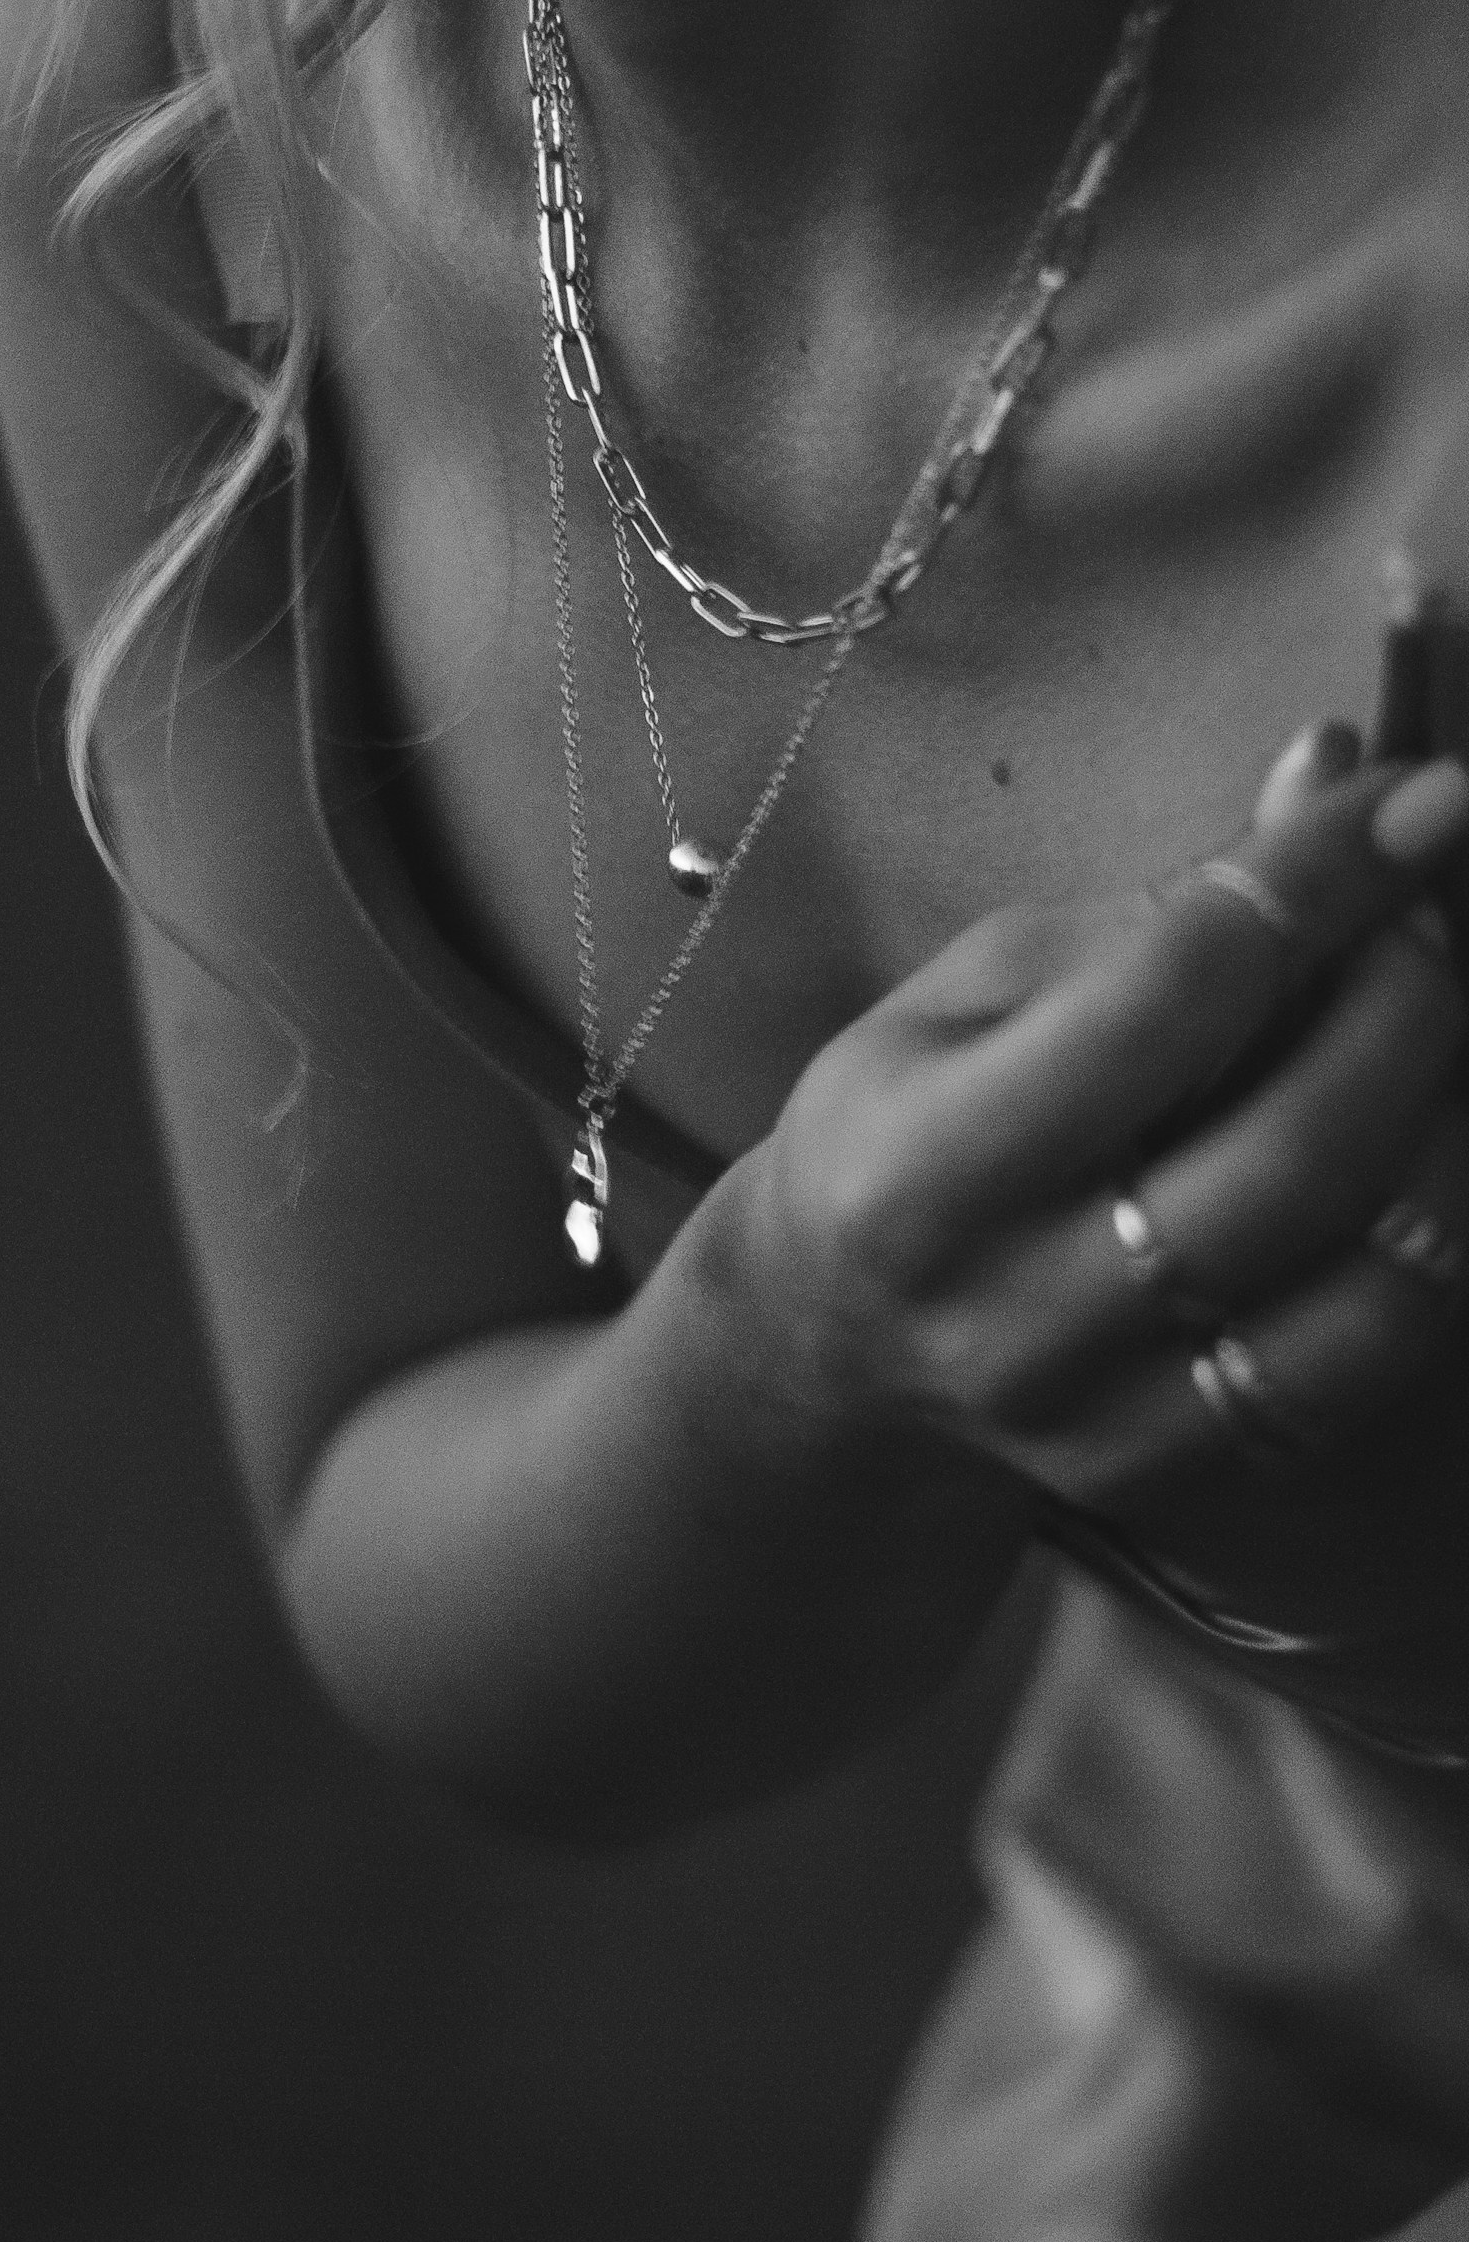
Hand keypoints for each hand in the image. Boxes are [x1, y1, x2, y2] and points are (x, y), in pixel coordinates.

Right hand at [747, 726, 1467, 1522]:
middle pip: (1295, 1150)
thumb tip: (1339, 768)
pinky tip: (1425, 1142)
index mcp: (923, 1168)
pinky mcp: (1190, 1473)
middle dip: (1414, 995)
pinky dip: (1432, 1234)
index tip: (1420, 794)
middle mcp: (1016, 1316)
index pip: (1171, 996)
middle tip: (1445, 901)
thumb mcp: (975, 990)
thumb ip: (1165, 904)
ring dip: (1449, 1118)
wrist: (834, 1352)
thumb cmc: (907, 1128)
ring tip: (1445, 1017)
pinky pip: (1374, 1360)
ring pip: (1367, 1279)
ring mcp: (1113, 1420)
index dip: (1319, 880)